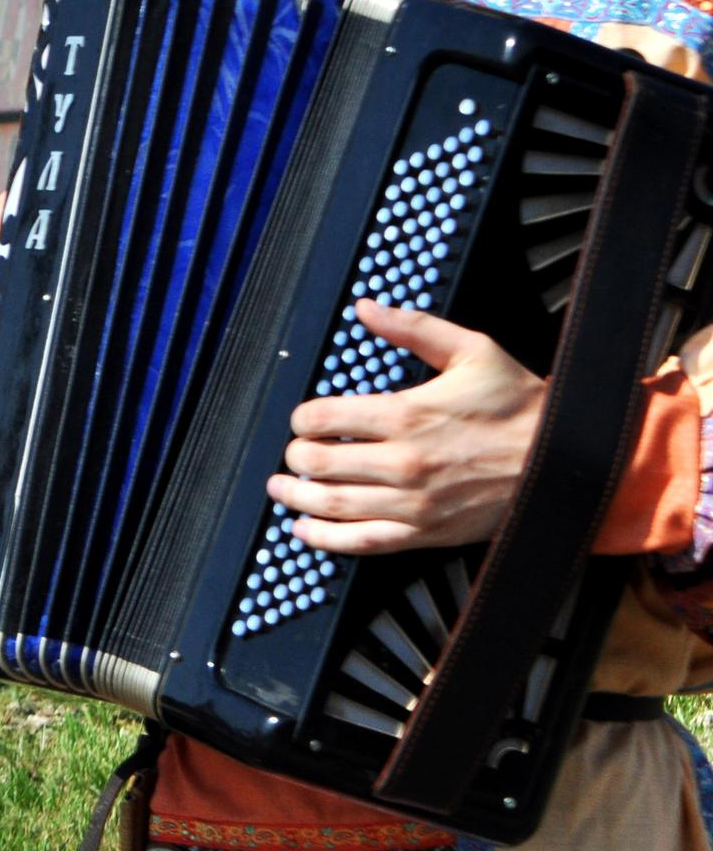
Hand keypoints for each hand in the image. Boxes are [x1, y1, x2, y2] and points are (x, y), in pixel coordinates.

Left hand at [266, 299, 544, 554]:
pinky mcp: (426, 532)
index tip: (303, 420)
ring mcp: (414, 503)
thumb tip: (367, 308)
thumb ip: (414, 328)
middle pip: (320, 463)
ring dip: (297, 497)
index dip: (303, 418)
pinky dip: (327, 539)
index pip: (324, 419)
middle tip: (293, 452)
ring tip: (283, 488)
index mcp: (407, 415)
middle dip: (296, 456)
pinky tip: (306, 529)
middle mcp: (405, 463)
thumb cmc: (519, 406)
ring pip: (333, 505)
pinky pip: (364, 542)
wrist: (568, 459)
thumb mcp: (472, 351)